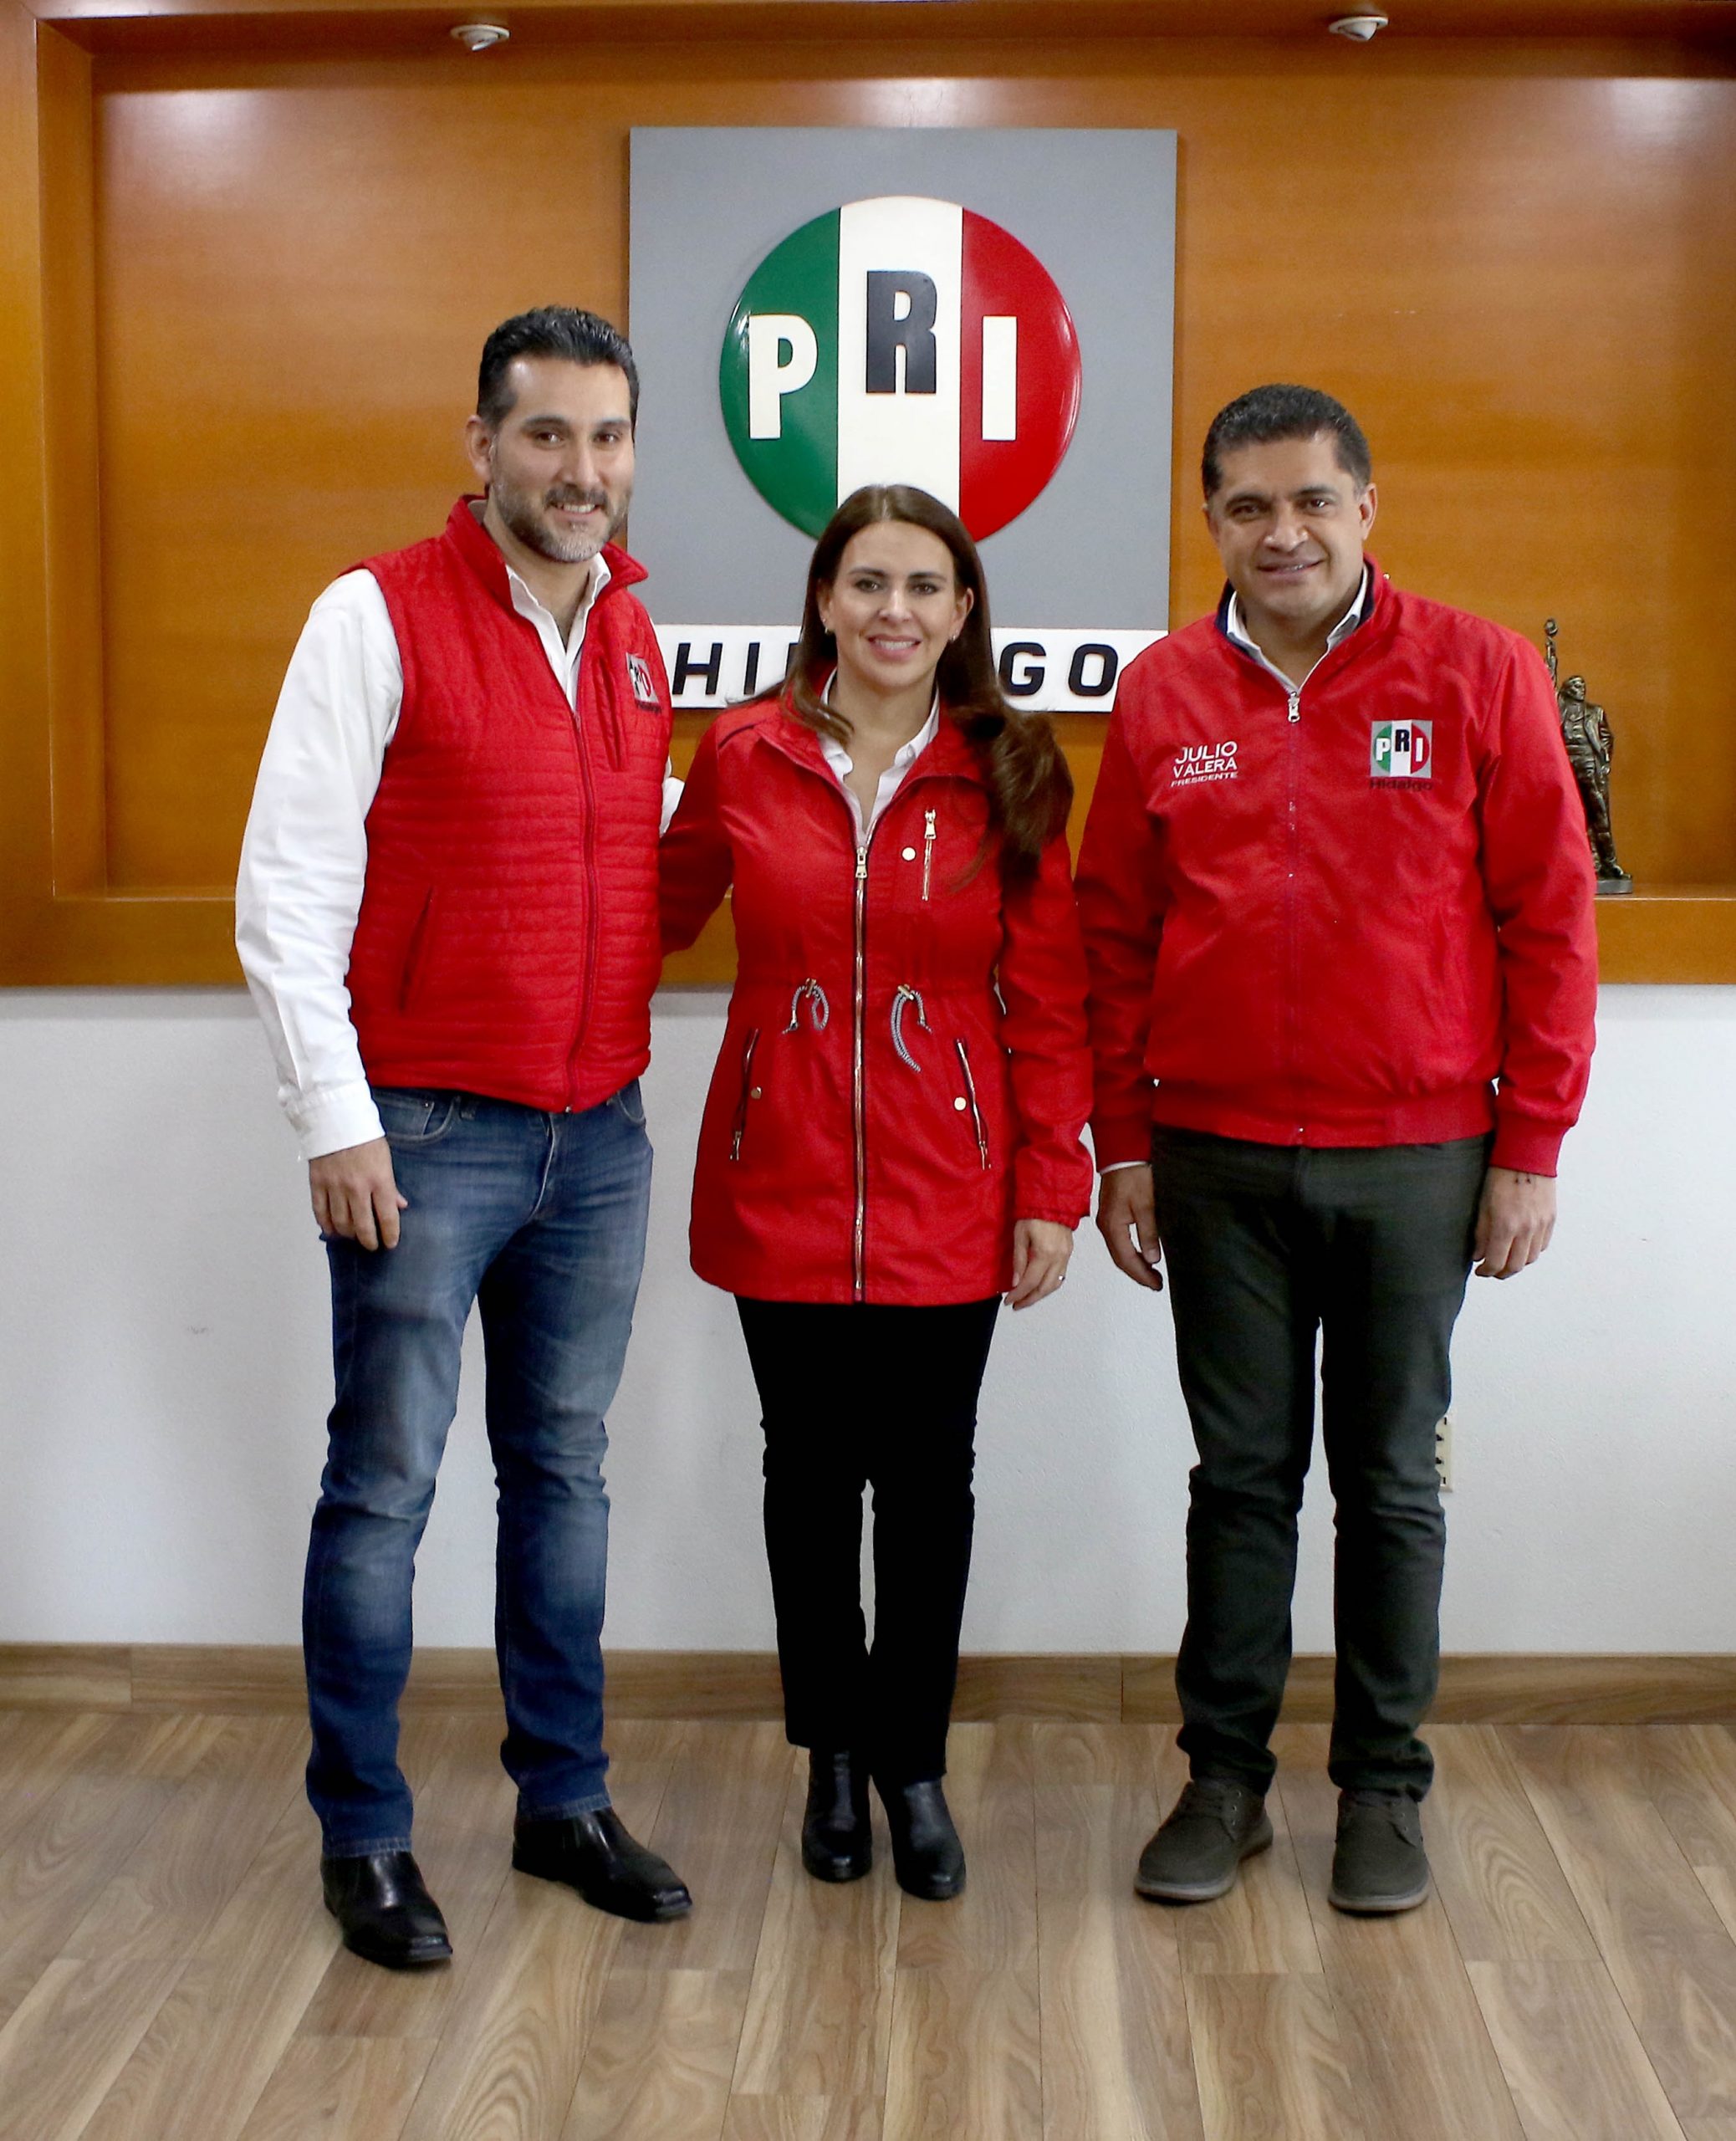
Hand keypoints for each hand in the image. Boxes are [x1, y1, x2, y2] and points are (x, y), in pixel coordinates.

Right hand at [309, 1137, 406, 1250]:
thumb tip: (400, 1206)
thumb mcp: (386, 1159)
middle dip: (369, 1241)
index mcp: (379, 1180)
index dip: (390, 1235)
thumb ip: (391, 1186)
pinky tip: (332, 1230)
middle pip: (363, 1226)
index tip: (390, 1243)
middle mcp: (357, 1187)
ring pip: (341, 1223)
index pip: (387, 1217)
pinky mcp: (317, 1184)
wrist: (336, 1118)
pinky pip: (320, 1212)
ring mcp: (335, 1187)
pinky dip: (326, 1225)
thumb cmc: (364, 1137)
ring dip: (348, 1234)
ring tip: (353, 1236)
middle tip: (372, 1245)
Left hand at [1007, 1219, 1073, 1309]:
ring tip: (1027, 1299)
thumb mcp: (1019, 1235)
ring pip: (1055, 1285)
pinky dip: (1049, 1285)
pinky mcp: (1068, 1253)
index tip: (1009, 1300)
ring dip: (1040, 1295)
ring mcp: (1066, 1256)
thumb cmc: (1033, 1213)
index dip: (1018, 1294)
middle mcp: (1058, 1257)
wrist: (1053, 1200)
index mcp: (1044, 1253)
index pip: (1030, 1282)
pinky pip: (1061, 1276)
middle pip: (1044, 1288)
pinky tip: (1040, 1286)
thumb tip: (1015, 1282)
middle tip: (1017, 1304)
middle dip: (1029, 1299)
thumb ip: (1018, 1260)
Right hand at [1095, 1166, 1163, 1290]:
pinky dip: (1131, 1252)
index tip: (1156, 1284)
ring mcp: (1107, 1220)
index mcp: (1113, 1226)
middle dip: (1138, 1273)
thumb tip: (1152, 1258)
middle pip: (1120, 1259)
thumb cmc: (1134, 1174)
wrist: (1123, 1153)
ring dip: (1134, 1264)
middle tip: (1156, 1284)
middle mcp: (1106, 1226)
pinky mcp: (1112, 1214)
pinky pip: (1119, 1241)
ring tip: (1151, 1273)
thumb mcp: (1146, 1204)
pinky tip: (1142, 1253)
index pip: (1126, 1259)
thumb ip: (1149, 1232)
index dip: (1142, 1275)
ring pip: (1119, 1251)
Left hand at [1473, 1166, 1555, 1278]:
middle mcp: (1526, 1229)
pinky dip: (1531, 1251)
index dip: (1485, 1271)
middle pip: (1515, 1266)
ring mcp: (1541, 1224)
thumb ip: (1481, 1233)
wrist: (1526, 1155)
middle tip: (1491, 1270)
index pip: (1496, 1262)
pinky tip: (1521, 1246)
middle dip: (1501, 1273)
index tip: (1479, 1270)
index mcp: (1506, 1225)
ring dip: (1517, 1263)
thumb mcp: (1483, 1204)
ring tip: (1505, 1259)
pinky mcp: (1551, 1218)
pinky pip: (1542, 1245)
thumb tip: (1478, 1255)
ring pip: (1531, 1258)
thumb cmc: (1500, 1174)